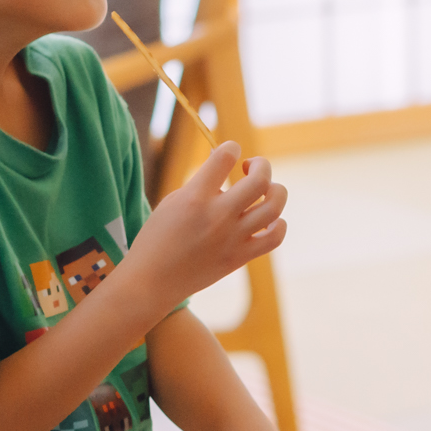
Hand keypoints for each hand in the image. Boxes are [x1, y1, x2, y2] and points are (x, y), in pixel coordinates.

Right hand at [121, 143, 286, 310]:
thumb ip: (202, 184)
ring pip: (274, 206)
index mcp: (195, 198)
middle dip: (261, 165)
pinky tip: (269, 219)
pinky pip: (275, 237)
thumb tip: (226, 167)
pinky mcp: (240, 258)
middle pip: (260, 179)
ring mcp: (232, 238)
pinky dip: (279, 224)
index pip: (225, 156)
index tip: (230, 153)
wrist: (151, 282)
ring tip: (264, 191)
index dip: (231, 148)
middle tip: (250, 168)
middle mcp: (217, 216)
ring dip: (275, 190)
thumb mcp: (173, 202)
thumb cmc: (158, 238)